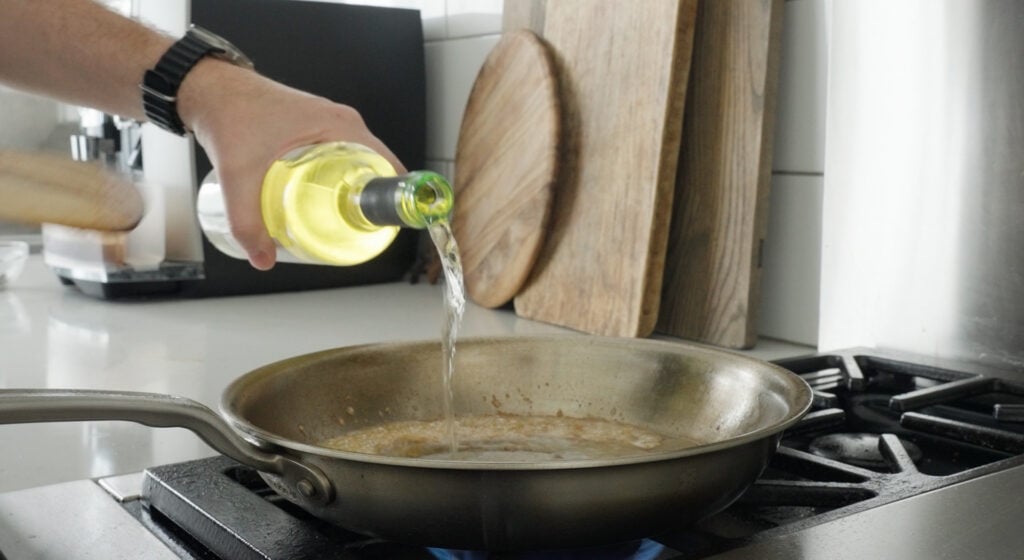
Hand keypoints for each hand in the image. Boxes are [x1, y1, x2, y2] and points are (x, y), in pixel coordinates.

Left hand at [177, 60, 405, 269]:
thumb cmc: (230, 113)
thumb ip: (246, 221)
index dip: (392, 199)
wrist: (210, 88)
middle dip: (368, 204)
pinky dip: (339, 181)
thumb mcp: (239, 174)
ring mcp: (329, 124)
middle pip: (374, 171)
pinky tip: (323, 203)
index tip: (383, 226)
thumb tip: (262, 258)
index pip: (387, 166)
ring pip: (357, 166)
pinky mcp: (315, 129)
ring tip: (341, 224)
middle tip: (356, 233)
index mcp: (341, 126)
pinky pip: (341, 159)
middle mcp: (341, 123)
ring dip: (353, 194)